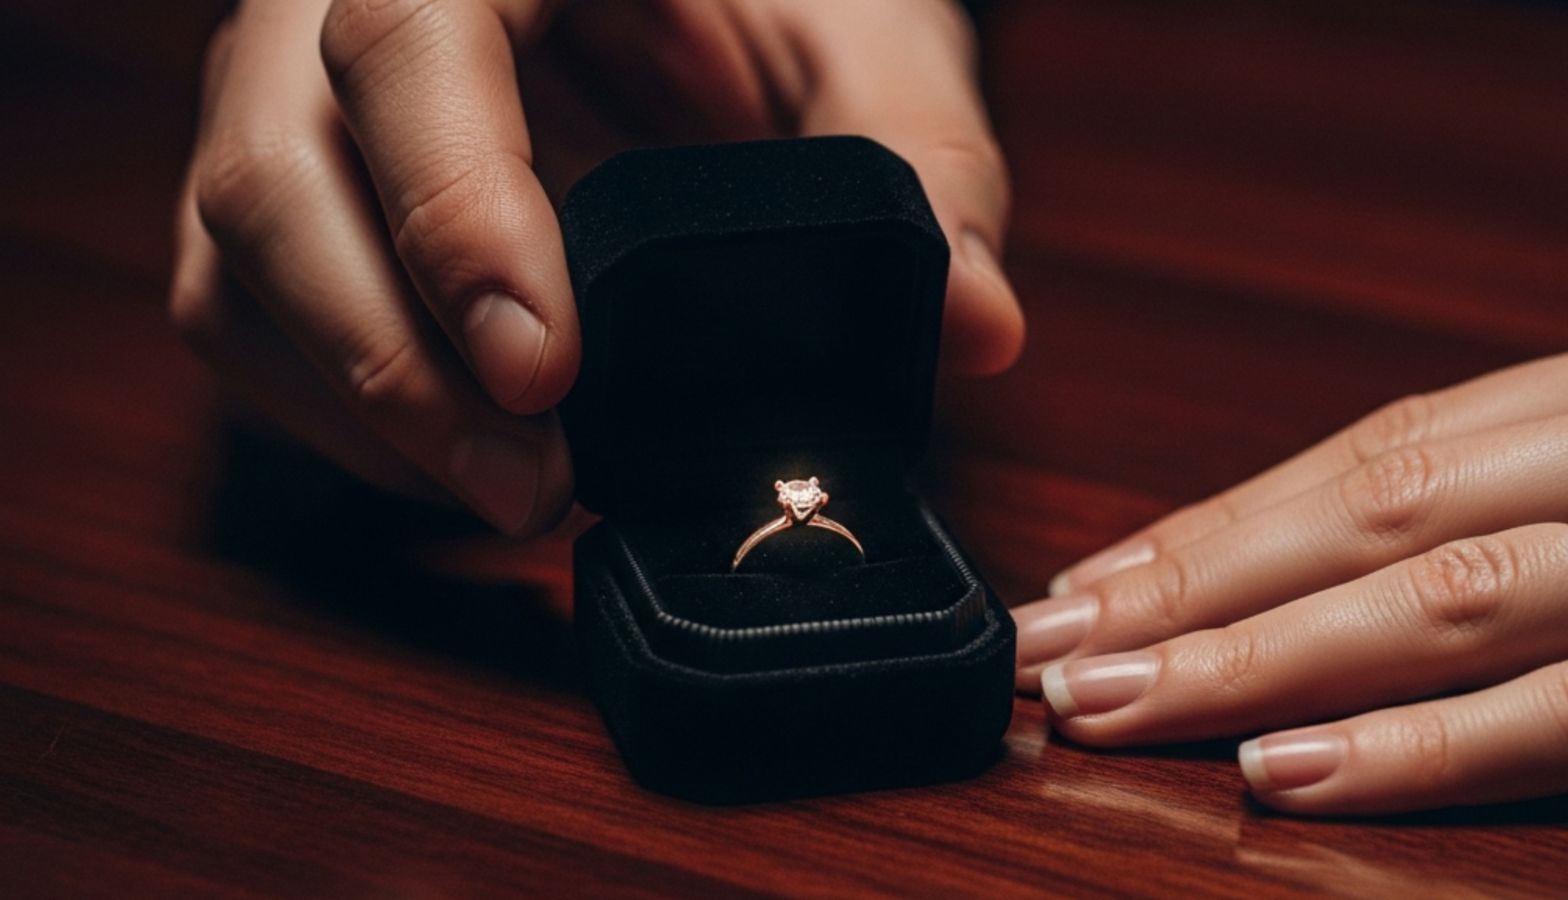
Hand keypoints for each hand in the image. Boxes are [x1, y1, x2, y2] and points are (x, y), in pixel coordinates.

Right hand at [170, 0, 1021, 532]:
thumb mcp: (856, 30)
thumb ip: (919, 156)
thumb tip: (973, 320)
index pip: (405, 42)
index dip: (456, 209)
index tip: (549, 365)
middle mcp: (340, 8)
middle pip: (271, 174)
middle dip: (393, 362)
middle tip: (534, 491)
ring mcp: (294, 104)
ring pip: (235, 264)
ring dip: (362, 416)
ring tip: (516, 503)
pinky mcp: (289, 200)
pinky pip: (245, 321)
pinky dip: (342, 423)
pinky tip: (460, 472)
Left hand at [1013, 344, 1567, 814]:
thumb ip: (1501, 494)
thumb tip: (1299, 558)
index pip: (1374, 460)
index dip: (1218, 526)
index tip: (1088, 585)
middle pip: (1372, 518)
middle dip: (1193, 589)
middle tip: (1051, 651)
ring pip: (1437, 602)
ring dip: (1255, 661)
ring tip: (1114, 704)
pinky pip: (1560, 715)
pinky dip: (1416, 747)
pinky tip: (1282, 769)